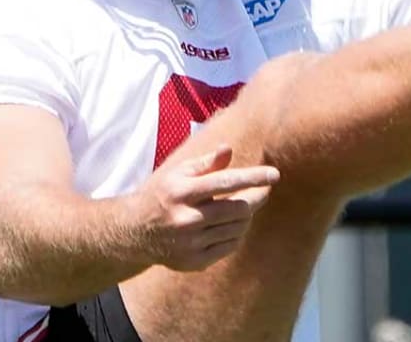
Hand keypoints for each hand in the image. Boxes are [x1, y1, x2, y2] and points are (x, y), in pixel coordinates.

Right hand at [138, 144, 279, 270]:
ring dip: (246, 215)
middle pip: (238, 209)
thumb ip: (206, 163)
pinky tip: (230, 225)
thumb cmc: (163, 194)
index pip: (225, 182)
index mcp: (181, 192)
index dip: (253, 177)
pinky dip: (237, 233)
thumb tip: (229, 150)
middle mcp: (186, 219)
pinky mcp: (194, 262)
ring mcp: (190, 243)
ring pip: (238, 228)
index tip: (275, 174)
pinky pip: (231, 245)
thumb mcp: (178, 173)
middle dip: (257, 197)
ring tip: (241, 207)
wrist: (134, 233)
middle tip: (264, 191)